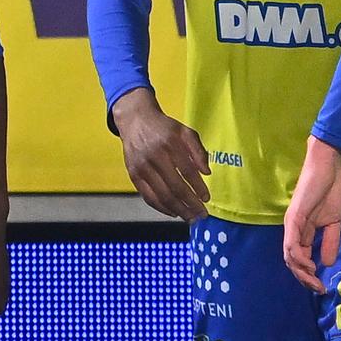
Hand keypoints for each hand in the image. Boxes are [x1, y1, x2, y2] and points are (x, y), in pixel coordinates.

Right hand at [110, 88, 209, 221]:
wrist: (136, 121)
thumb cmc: (165, 128)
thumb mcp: (186, 132)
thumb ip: (198, 151)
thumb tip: (207, 172)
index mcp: (170, 145)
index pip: (187, 172)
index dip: (198, 187)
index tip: (207, 198)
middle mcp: (155, 157)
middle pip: (175, 187)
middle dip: (190, 204)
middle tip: (201, 215)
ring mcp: (142, 168)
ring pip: (161, 195)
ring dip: (178, 210)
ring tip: (190, 218)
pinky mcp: (133, 175)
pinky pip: (148, 196)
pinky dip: (161, 207)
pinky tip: (173, 212)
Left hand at [283, 137, 340, 292]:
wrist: (329, 165)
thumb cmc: (332, 189)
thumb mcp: (336, 221)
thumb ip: (331, 241)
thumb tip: (329, 263)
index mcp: (303, 232)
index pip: (301, 259)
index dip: (310, 275)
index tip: (323, 286)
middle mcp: (294, 231)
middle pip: (292, 262)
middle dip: (305, 279)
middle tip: (319, 289)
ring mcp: (292, 224)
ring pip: (290, 255)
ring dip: (301, 271)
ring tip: (315, 279)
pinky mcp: (295, 217)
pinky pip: (292, 242)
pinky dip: (299, 257)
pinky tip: (310, 265)